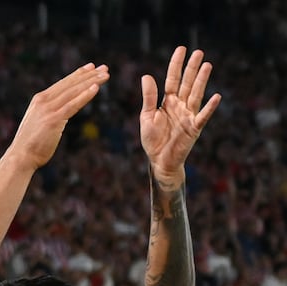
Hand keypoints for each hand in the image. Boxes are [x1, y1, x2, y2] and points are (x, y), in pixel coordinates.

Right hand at [5, 63, 109, 171]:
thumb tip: (63, 114)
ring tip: (105, 75)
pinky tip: (96, 88)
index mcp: (39, 100)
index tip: (91, 67)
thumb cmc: (31, 144)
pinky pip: (73, 105)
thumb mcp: (39, 123)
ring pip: (73, 92)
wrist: (20, 157)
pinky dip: (85, 96)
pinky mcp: (53, 120)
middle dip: (89, 75)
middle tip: (105, 68)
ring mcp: (48, 110)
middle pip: (70, 85)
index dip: (78, 74)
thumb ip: (50, 114)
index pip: (62, 84)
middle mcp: (43, 101)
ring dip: (91, 82)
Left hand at [141, 46, 220, 187]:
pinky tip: (216, 96)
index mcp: (167, 102)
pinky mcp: (194, 128)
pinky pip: (203, 116)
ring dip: (201, 80)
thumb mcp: (146, 116)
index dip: (176, 65)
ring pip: (196, 94)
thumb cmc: (153, 139)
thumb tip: (146, 76)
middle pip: (187, 83)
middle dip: (191, 68)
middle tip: (198, 51)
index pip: (172, 79)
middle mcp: (180, 105)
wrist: (159, 160)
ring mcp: (188, 115)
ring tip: (207, 65)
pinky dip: (209, 107)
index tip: (181, 49)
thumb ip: (149, 97)